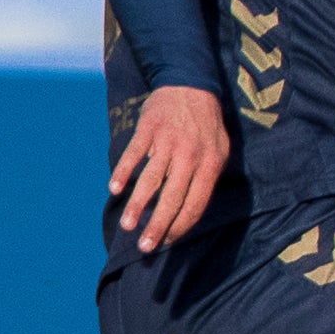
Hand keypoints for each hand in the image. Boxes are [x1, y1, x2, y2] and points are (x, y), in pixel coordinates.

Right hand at [111, 85, 230, 251]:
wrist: (191, 86)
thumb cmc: (206, 126)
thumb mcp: (219, 151)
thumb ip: (207, 178)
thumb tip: (191, 210)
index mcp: (210, 165)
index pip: (196, 204)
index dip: (181, 226)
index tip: (167, 242)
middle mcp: (190, 156)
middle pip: (173, 198)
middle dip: (158, 225)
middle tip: (145, 247)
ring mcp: (168, 143)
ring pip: (151, 180)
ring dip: (138, 205)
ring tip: (128, 225)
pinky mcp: (148, 130)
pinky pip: (134, 154)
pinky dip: (123, 172)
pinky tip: (115, 189)